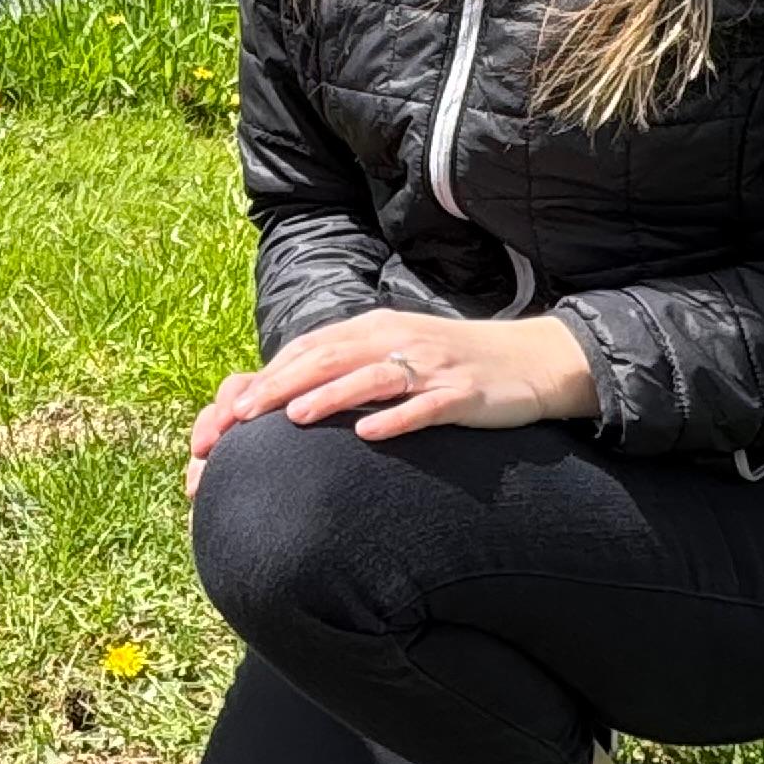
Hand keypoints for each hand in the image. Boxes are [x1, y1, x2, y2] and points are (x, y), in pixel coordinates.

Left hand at [183, 311, 599, 494]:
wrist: (532, 360)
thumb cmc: (453, 363)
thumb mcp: (397, 354)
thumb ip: (350, 368)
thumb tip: (293, 394)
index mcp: (376, 329)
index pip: (312, 349)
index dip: (270, 376)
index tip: (232, 409)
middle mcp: (398, 340)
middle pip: (331, 359)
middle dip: (283, 386)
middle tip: (243, 416)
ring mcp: (432, 366)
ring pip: (373, 377)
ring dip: (331, 396)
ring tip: (294, 418)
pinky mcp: (463, 394)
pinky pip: (425, 406)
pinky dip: (396, 418)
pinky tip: (370, 434)